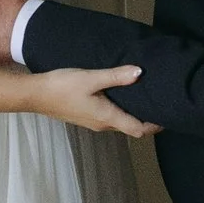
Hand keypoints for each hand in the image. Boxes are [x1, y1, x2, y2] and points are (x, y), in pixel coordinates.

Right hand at [36, 61, 159, 139]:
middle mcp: (102, 124)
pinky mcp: (85, 116)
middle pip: (130, 127)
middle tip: (160, 103)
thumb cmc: (63, 87)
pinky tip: (120, 96)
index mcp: (107, 118)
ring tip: (143, 98)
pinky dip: (120, 111)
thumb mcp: (91, 78)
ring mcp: (92, 122)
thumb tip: (140, 73)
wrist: (36, 95)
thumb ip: (116, 76)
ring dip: (132, 114)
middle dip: (146, 119)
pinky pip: (109, 117)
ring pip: (119, 122)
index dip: (155, 126)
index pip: (138, 129)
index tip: (168, 115)